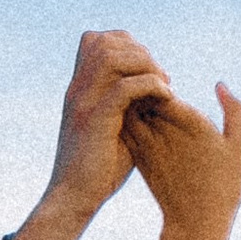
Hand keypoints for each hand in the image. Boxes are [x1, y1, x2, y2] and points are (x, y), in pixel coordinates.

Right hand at [9, 31, 174, 239]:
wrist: (73, 198)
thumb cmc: (98, 170)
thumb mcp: (114, 130)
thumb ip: (126, 106)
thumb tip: (153, 90)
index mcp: (79, 89)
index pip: (95, 40)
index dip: (126, 45)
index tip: (149, 71)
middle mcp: (78, 89)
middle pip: (105, 41)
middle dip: (140, 53)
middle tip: (162, 78)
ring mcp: (84, 102)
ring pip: (113, 57)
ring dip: (146, 66)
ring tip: (165, 87)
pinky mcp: (96, 119)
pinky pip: (125, 87)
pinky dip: (151, 86)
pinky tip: (166, 98)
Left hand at [129, 83, 240, 239]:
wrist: (196, 224)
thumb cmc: (224, 186)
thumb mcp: (239, 148)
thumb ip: (234, 111)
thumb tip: (219, 84)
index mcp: (188, 123)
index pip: (159, 86)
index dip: (159, 79)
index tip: (165, 80)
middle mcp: (164, 132)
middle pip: (139, 95)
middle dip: (142, 86)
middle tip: (149, 85)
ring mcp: (147, 146)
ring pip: (128, 110)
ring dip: (132, 101)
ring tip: (144, 101)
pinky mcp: (139, 159)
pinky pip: (125, 128)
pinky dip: (126, 118)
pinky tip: (138, 119)